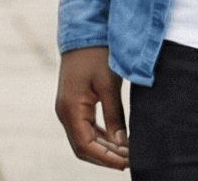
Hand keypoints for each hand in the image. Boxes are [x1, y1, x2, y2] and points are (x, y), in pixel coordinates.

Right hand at [55, 46, 129, 168]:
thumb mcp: (109, 86)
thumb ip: (115, 116)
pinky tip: (118, 140)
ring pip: (85, 140)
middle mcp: (65, 112)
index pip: (86, 146)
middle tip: (133, 160)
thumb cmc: (96, 56)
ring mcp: (68, 109)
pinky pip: (85, 129)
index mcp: (70, 109)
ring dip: (105, 149)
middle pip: (84, 148)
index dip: (106, 159)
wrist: (83, 33)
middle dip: (107, 157)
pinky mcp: (74, 105)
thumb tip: (122, 144)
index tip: (128, 163)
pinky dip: (101, 138)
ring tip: (129, 152)